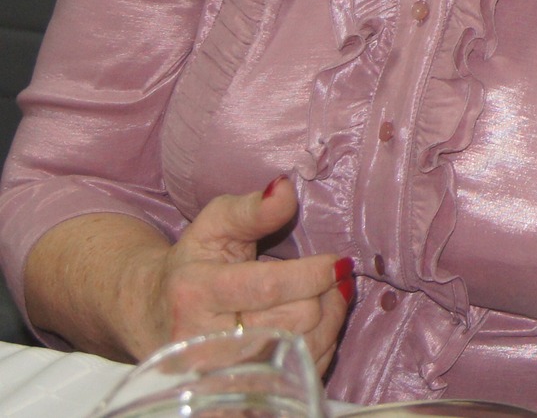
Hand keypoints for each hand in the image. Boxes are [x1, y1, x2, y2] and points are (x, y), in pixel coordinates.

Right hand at [131, 178, 353, 370]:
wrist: (153, 316)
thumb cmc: (193, 264)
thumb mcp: (213, 226)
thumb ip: (252, 208)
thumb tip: (286, 190)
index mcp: (196, 294)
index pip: (269, 286)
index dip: (313, 273)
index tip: (337, 261)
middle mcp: (205, 341)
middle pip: (295, 319)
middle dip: (324, 293)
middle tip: (330, 276)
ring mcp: (221, 374)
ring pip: (304, 349)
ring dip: (330, 318)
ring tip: (327, 295)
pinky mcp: (240, 392)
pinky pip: (301, 372)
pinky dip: (321, 345)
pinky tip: (315, 324)